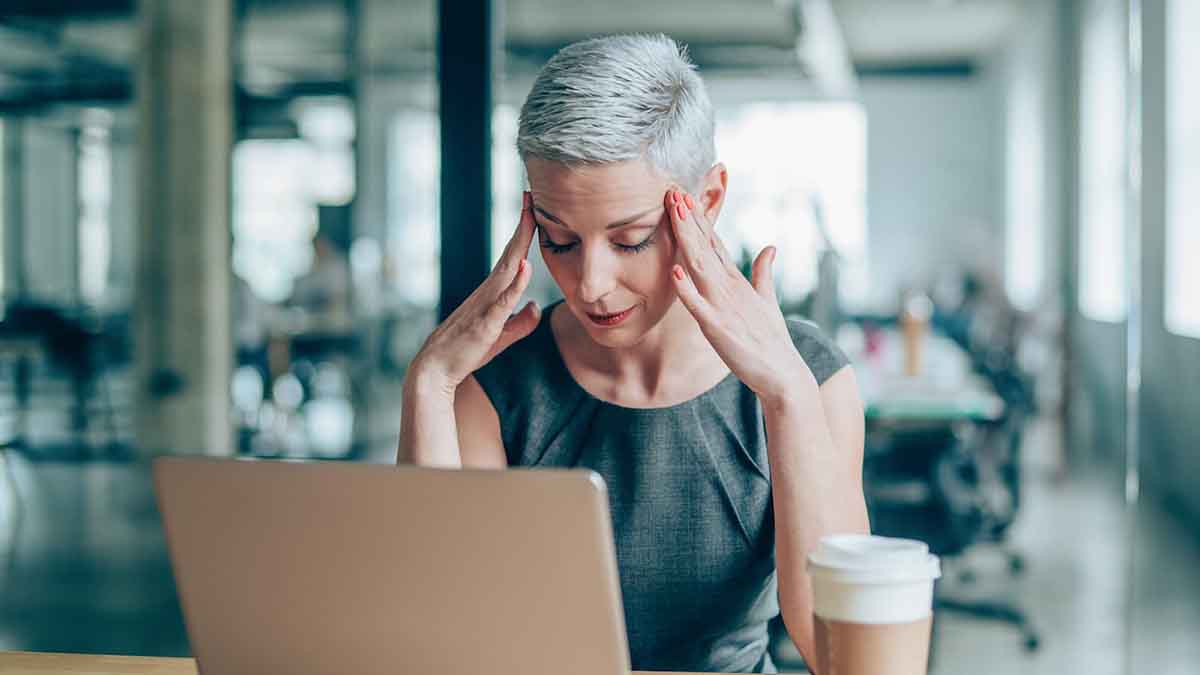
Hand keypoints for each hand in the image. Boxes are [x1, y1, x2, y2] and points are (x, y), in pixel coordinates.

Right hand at [408, 191, 540, 396]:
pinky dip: (515, 284)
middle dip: (523, 225)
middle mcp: (488, 293)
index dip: (524, 233)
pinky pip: (502, 301)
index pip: (512, 257)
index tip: (533, 208)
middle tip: (531, 196)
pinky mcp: (484, 324)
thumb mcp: (501, 337)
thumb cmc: (466, 352)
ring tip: (530, 217)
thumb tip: (536, 307)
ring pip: (507, 270)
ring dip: (520, 243)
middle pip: (511, 254)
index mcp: (492, 294)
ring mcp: (485, 306)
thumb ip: (520, 323)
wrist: (436, 370)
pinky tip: (525, 267)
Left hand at [665, 189, 813, 403]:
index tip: (685, 195)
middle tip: (674, 190)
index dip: (699, 219)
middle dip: (689, 219)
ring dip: (687, 239)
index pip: (714, 243)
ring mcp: (723, 306)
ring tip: (676, 214)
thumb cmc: (772, 340)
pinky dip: (687, 289)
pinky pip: (698, 307)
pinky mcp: (718, 328)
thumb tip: (770, 247)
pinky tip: (675, 271)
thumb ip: (764, 273)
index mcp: (737, 281)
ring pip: (700, 267)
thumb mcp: (767, 301)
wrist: (784, 374)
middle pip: (705, 247)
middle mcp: (729, 288)